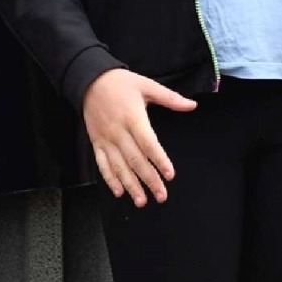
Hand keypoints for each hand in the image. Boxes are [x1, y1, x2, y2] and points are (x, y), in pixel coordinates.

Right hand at [83, 67, 196, 207]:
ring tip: (142, 201)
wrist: (90, 80)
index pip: (148, 143)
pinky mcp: (96, 143)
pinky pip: (102, 164)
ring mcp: (105, 139)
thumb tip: (192, 105)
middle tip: (161, 196)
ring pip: (119, 167)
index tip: (170, 175)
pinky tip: (119, 192)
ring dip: (131, 185)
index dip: (159, 160)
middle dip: (149, 180)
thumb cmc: (121, 83)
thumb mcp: (147, 85)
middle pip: (135, 160)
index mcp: (132, 117)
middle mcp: (118, 131)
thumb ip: (170, 98)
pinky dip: (110, 179)